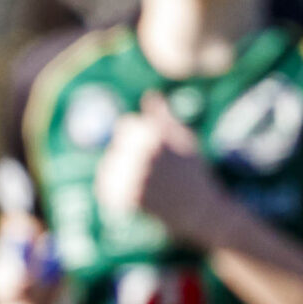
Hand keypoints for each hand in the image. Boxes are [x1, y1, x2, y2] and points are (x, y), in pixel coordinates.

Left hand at [96, 92, 237, 247]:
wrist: (197, 209)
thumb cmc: (190, 170)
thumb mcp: (182, 137)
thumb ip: (161, 115)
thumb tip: (149, 94)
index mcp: (155, 134)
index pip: (125, 125)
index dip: (136, 137)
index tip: (149, 150)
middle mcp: (142, 154)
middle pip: (116, 146)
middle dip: (126, 154)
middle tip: (147, 169)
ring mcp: (132, 177)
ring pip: (108, 165)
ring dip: (117, 171)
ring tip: (141, 181)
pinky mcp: (124, 199)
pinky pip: (104, 188)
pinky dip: (112, 190)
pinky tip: (131, 194)